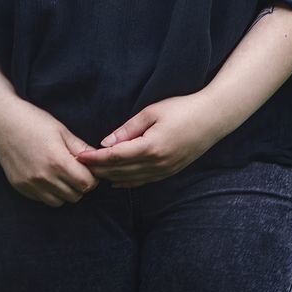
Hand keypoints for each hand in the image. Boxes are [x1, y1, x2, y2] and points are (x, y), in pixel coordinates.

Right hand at [0, 101, 101, 206]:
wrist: (3, 122)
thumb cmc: (34, 121)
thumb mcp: (62, 130)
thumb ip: (80, 148)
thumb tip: (98, 159)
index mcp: (58, 161)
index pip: (86, 184)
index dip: (92, 178)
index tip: (89, 170)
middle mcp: (44, 177)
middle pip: (75, 196)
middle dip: (80, 185)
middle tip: (76, 172)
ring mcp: (31, 185)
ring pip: (59, 202)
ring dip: (65, 191)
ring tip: (62, 175)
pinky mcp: (21, 187)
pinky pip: (42, 199)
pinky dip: (50, 192)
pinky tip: (47, 176)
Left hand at [74, 93, 220, 187]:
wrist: (212, 118)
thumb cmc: (182, 109)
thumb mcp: (152, 112)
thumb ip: (127, 129)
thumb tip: (105, 143)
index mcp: (150, 147)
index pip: (114, 157)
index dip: (95, 158)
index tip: (79, 156)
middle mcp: (156, 164)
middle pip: (119, 171)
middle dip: (98, 169)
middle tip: (79, 165)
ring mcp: (164, 171)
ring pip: (130, 180)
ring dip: (110, 176)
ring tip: (93, 172)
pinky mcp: (170, 172)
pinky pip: (143, 182)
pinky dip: (127, 182)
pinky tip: (116, 181)